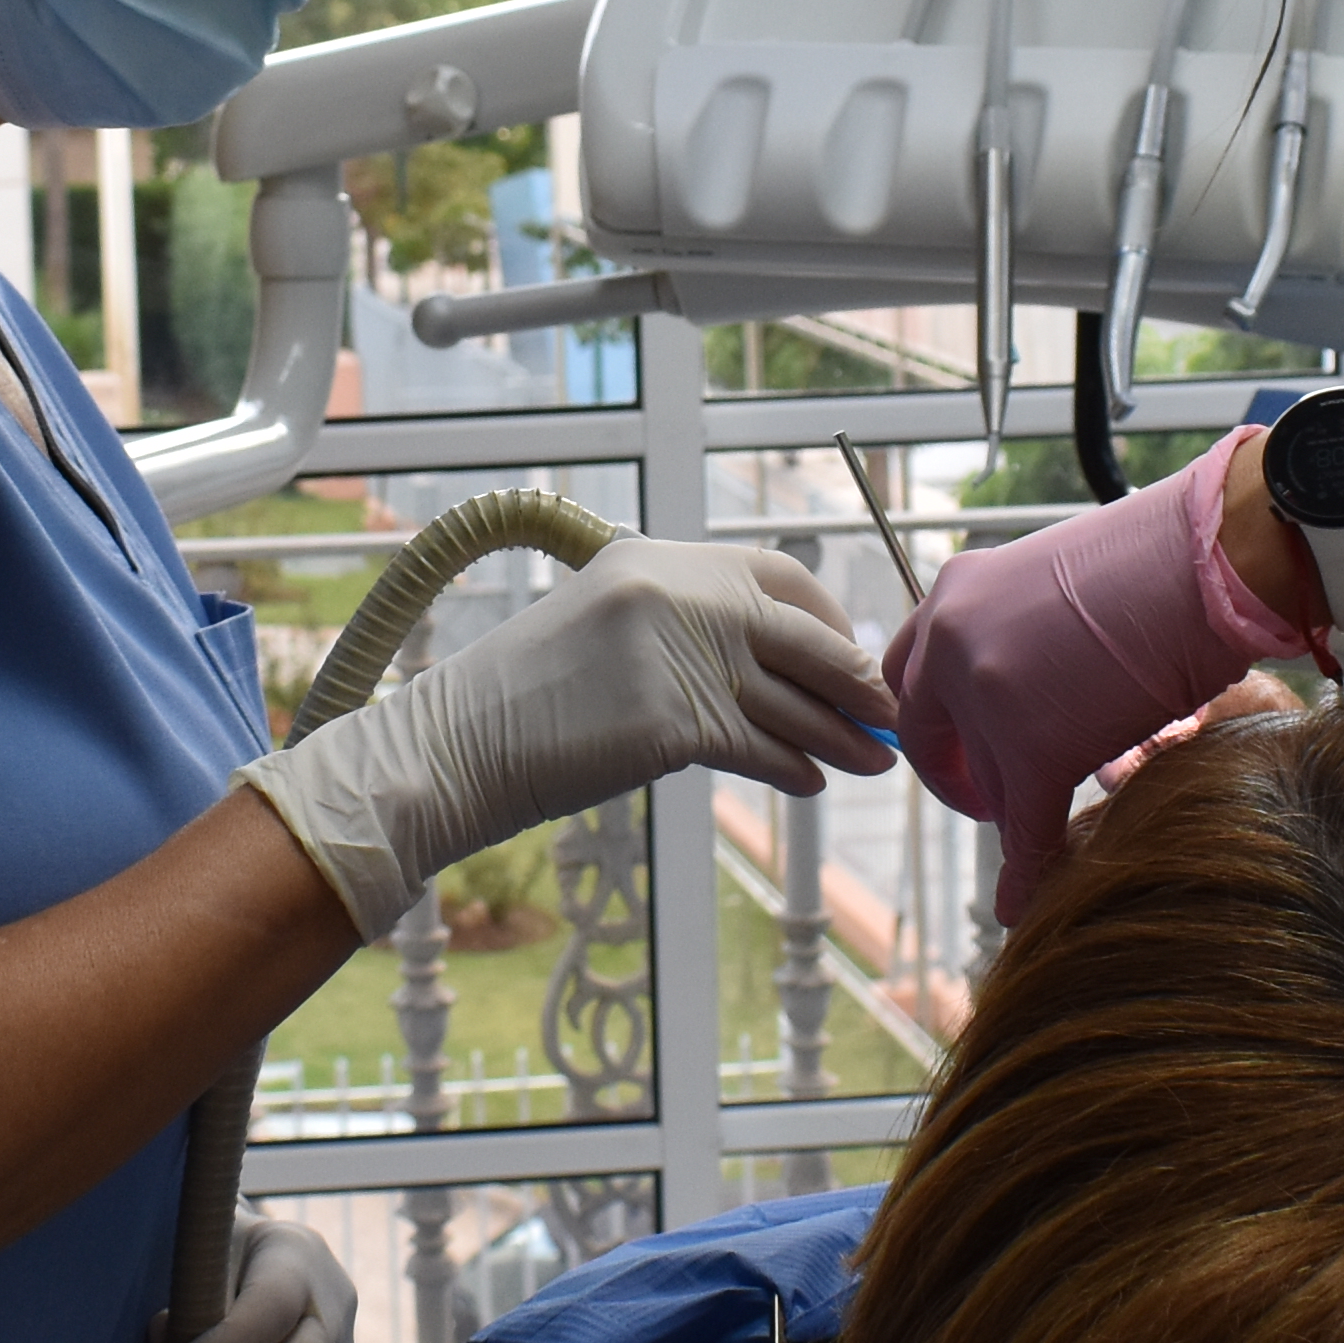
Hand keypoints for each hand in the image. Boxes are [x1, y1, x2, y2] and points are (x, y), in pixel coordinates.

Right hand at [238, 537, 895, 935]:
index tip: (851, 656)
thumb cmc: (521, 704)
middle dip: (857, 679)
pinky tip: (808, 783)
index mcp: (655, 559)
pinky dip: (795, 767)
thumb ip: (681, 634)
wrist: (452, 748)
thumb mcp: (603, 634)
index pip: (777, 575)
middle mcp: (674, 592)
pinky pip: (763, 746)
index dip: (828, 618)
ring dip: (843, 734)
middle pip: (802, 635)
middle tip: (891, 712)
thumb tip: (777, 673)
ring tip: (873, 760)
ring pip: (793, 699)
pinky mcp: (673, 720)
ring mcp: (675, 654)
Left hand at [881, 430, 1312, 912]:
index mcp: (952, 593)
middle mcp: (950, 639)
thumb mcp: (1051, 582)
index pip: (908, 674)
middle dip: (958, 773)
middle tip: (992, 797)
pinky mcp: (1036, 748)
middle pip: (931, 733)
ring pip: (987, 779)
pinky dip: (1023, 871)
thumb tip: (1017, 686)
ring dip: (1013, 807)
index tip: (958, 748)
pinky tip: (1021, 902)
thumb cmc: (1157, 563)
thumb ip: (1013, 630)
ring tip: (1040, 827)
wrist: (1206, 562)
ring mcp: (988, 695)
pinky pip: (1023, 827)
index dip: (931, 721)